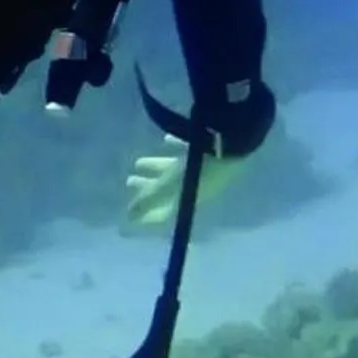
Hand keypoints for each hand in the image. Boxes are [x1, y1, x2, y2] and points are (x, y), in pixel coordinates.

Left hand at [123, 137, 243, 227]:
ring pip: (174, 171)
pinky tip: (167, 140)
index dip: (148, 216)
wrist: (229, 146)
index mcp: (187, 201)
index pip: (166, 214)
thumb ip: (148, 200)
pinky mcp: (209, 150)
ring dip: (156, 167)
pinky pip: (187, 149)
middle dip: (147, 188)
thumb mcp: (167, 187)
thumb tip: (128, 217)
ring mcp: (202, 169)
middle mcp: (195, 187)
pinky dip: (175, 147)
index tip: (130, 213)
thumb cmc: (195, 170)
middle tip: (129, 181)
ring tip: (138, 163)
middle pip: (167, 190)